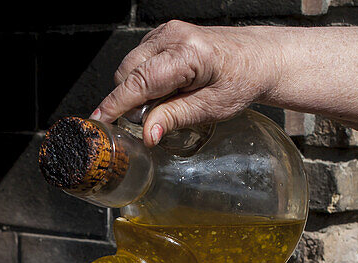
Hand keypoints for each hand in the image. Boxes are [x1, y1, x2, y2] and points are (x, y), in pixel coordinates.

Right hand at [91, 21, 279, 146]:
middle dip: (129, 100)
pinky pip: (139, 60)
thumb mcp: (210, 108)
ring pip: (130, 67)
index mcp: (187, 53)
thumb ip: (173, 119)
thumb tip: (146, 136)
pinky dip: (144, 78)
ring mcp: (166, 31)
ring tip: (166, 101)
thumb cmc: (240, 81)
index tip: (99, 121)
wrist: (257, 58)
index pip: (139, 81)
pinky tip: (166, 88)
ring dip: (137, 89)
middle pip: (128, 72)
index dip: (116, 104)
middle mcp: (172, 35)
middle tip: (152, 119)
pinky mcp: (163, 34)